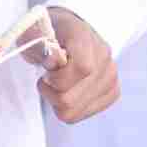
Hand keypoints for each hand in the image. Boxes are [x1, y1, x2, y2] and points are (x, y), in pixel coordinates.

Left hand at [26, 7, 117, 122]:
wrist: (70, 31)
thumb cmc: (49, 34)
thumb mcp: (34, 31)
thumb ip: (38, 43)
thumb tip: (53, 61)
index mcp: (84, 36)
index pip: (82, 69)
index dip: (57, 78)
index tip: (47, 71)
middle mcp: (104, 55)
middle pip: (71, 98)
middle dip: (51, 92)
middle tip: (47, 79)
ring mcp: (111, 75)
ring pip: (74, 111)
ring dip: (58, 102)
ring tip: (58, 85)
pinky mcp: (112, 91)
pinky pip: (83, 115)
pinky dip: (69, 107)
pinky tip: (69, 91)